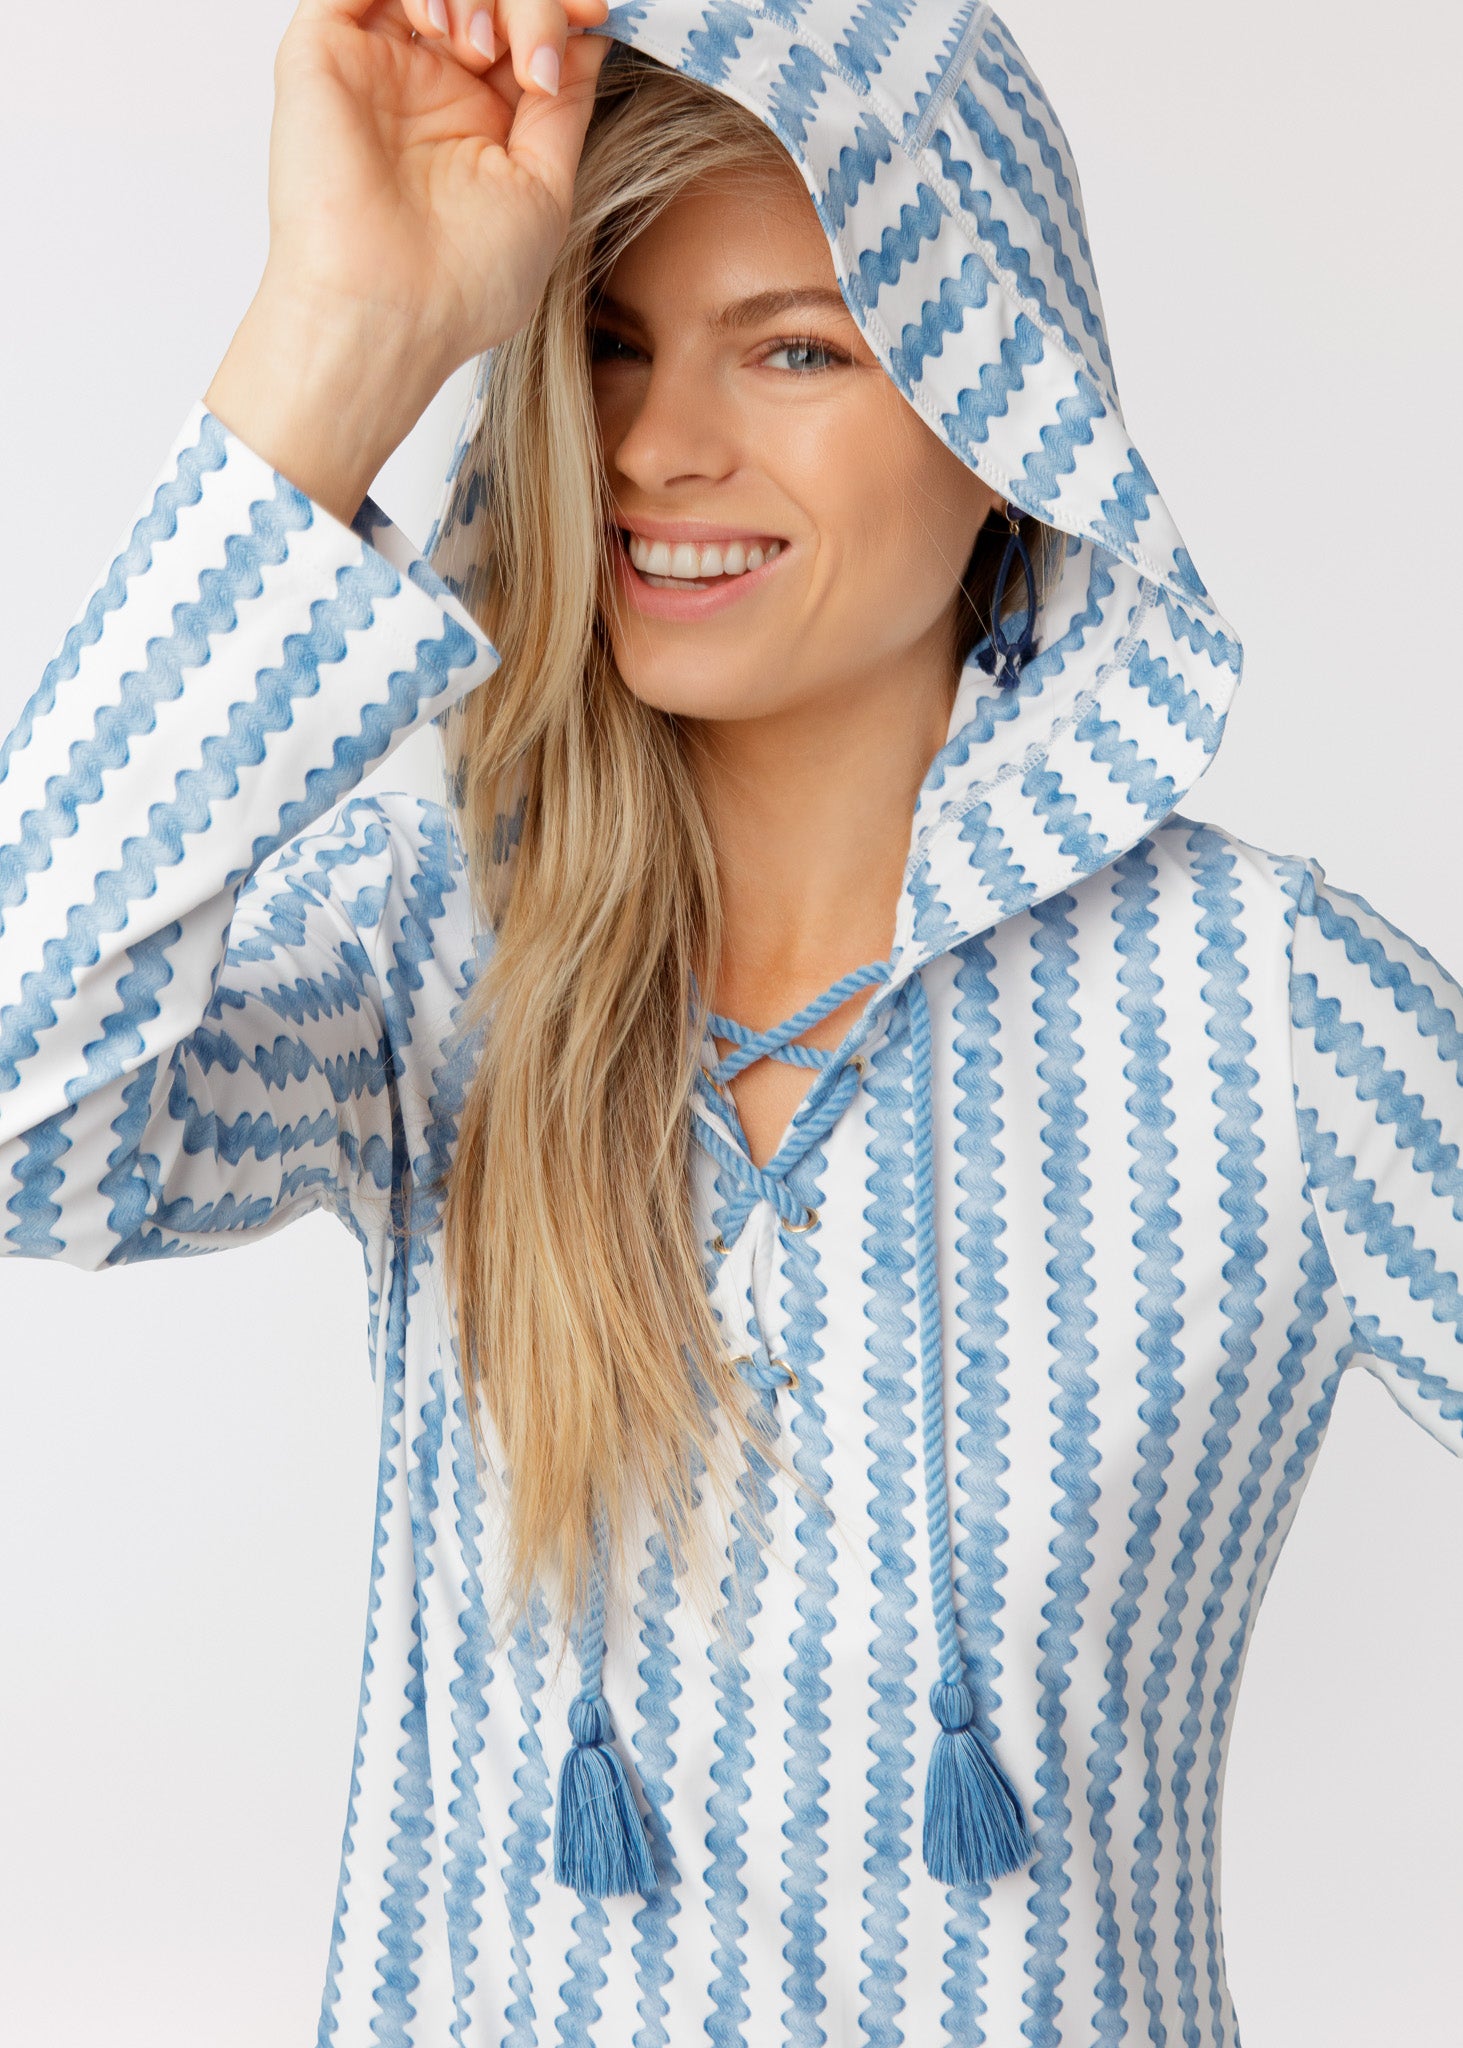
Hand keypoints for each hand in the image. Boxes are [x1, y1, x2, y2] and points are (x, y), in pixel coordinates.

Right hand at [206, 0, 612, 523]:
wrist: (392, 314)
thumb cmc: (465, 282)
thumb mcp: (545, 187)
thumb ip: (564, 104)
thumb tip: (588, 36)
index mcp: (481, 118)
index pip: (523, 27)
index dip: (558, 10)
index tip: (593, 16)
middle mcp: (429, 84)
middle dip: (529, 4)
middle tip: (536, 61)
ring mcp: (378, 64)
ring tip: (484, 51)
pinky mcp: (325, 51)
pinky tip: (441, 21)